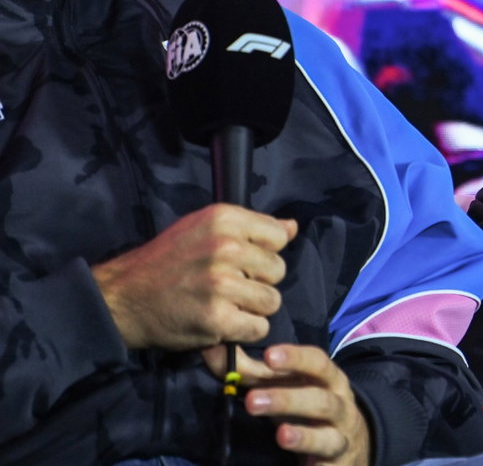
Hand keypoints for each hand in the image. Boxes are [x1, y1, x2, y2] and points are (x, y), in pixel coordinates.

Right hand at [92, 203, 298, 349]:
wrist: (122, 298)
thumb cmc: (166, 261)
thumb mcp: (203, 228)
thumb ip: (250, 227)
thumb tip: (292, 227)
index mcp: (224, 219)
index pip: (278, 236)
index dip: (264, 253)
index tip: (241, 261)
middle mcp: (226, 247)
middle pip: (278, 271)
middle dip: (259, 283)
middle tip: (229, 287)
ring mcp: (221, 283)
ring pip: (272, 301)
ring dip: (253, 309)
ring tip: (224, 305)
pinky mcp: (217, 317)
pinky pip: (258, 327)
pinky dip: (243, 331)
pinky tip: (221, 322)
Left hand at [205, 343, 371, 465]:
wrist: (349, 443)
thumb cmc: (308, 408)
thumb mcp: (286, 387)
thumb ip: (252, 371)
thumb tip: (213, 351)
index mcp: (329, 380)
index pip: (317, 362)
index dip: (295, 358)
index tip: (269, 355)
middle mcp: (340, 406)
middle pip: (320, 400)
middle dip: (287, 399)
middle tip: (252, 400)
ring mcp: (339, 436)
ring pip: (327, 435)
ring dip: (303, 436)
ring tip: (281, 435)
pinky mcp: (335, 463)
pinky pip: (326, 464)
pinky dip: (315, 462)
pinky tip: (303, 464)